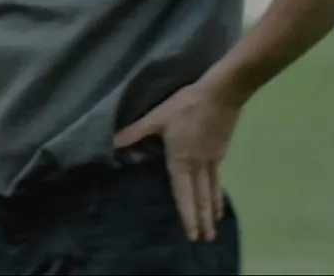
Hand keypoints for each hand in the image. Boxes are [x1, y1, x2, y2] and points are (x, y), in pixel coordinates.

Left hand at [113, 80, 244, 242]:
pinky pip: (217, 180)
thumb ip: (135, 132)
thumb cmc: (186, 105)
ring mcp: (212, 161)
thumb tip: (112, 143)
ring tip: (214, 228)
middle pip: (199, 197)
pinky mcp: (220, 154)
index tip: (191, 232)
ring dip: (211, 211)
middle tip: (204, 239)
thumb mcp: (156, 117)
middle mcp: (198, 165)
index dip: (186, 213)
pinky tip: (217, 201)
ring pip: (210, 191)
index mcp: (180, 159)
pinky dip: (217, 194)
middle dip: (201, 220)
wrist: (221, 94)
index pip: (182, 193)